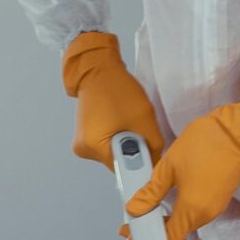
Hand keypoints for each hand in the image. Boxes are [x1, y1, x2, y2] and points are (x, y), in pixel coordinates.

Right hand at [61, 32, 162, 165]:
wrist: (97, 68)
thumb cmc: (118, 88)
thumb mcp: (145, 118)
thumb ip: (153, 146)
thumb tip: (156, 164)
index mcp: (94, 146)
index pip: (124, 171)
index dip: (140, 165)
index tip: (150, 157)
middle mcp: (84, 149)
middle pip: (118, 164)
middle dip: (134, 152)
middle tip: (138, 129)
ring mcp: (82, 144)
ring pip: (114, 155)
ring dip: (126, 144)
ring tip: (127, 122)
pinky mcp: (85, 136)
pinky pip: (107, 145)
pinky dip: (118, 138)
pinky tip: (120, 121)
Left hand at [127, 75, 239, 239]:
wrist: (237, 133)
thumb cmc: (205, 145)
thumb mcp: (169, 166)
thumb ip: (151, 192)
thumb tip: (135, 208)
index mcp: (191, 210)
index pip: (168, 239)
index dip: (148, 236)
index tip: (135, 227)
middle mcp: (205, 214)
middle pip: (177, 231)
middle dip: (157, 224)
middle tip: (140, 209)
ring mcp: (215, 208)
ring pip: (186, 221)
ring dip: (170, 215)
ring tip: (155, 198)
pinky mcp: (219, 199)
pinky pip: (196, 211)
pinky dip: (183, 207)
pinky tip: (174, 191)